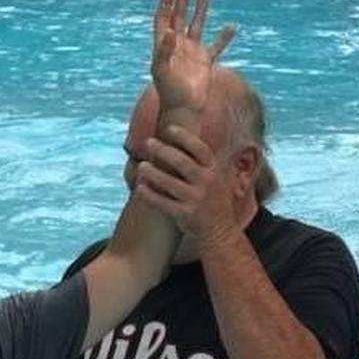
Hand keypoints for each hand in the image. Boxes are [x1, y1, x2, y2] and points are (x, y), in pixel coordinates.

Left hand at [133, 124, 237, 243]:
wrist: (220, 230)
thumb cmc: (213, 200)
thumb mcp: (218, 178)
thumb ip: (205, 162)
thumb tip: (194, 137)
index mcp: (214, 170)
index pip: (199, 149)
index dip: (184, 137)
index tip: (168, 128)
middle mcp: (207, 183)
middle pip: (182, 162)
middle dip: (164, 151)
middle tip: (148, 143)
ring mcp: (196, 199)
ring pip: (170, 183)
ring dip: (153, 173)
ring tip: (141, 165)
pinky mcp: (185, 215)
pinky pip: (163, 203)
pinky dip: (150, 195)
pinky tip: (139, 188)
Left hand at [151, 0, 234, 113]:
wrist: (183, 109)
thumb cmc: (169, 92)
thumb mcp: (162, 71)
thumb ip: (165, 51)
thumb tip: (170, 31)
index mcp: (164, 46)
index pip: (164, 19)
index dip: (166, 4)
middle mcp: (177, 47)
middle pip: (178, 18)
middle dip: (181, 1)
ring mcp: (192, 53)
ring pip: (196, 26)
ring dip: (200, 10)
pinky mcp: (205, 62)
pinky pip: (216, 46)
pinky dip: (224, 37)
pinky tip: (231, 26)